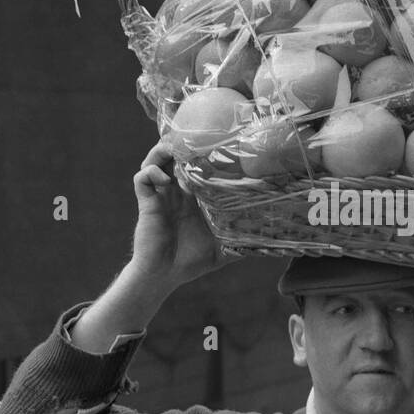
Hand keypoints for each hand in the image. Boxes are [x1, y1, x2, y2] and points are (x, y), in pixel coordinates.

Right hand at [130, 143, 237, 289]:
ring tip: (174, 148)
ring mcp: (160, 196)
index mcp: (192, 198)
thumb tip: (272, 242)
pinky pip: (142, 179)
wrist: (165, 275)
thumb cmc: (192, 261)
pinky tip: (165, 179)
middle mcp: (175, 192)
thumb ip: (242, 241)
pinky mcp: (147, 203)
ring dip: (162, 151)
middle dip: (180, 144)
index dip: (200, 153)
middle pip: (172, 157)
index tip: (217, 143)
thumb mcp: (223, 248)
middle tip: (194, 137)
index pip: (193, 166)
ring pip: (154, 160)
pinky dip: (151, 172)